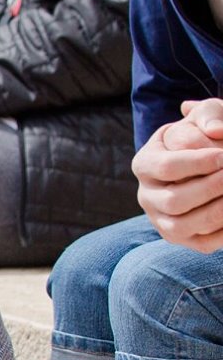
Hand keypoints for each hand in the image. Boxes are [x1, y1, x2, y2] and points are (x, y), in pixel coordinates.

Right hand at [135, 100, 222, 249]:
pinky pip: (201, 243)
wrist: (201, 165)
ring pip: (182, 226)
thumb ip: (208, 115)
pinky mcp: (180, 238)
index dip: (197, 163)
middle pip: (173, 200)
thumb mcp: (204, 117)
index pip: (165, 167)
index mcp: (144, 164)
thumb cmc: (204, 136)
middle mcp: (146, 196)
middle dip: (210, 189)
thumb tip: (216, 131)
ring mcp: (161, 220)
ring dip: (217, 212)